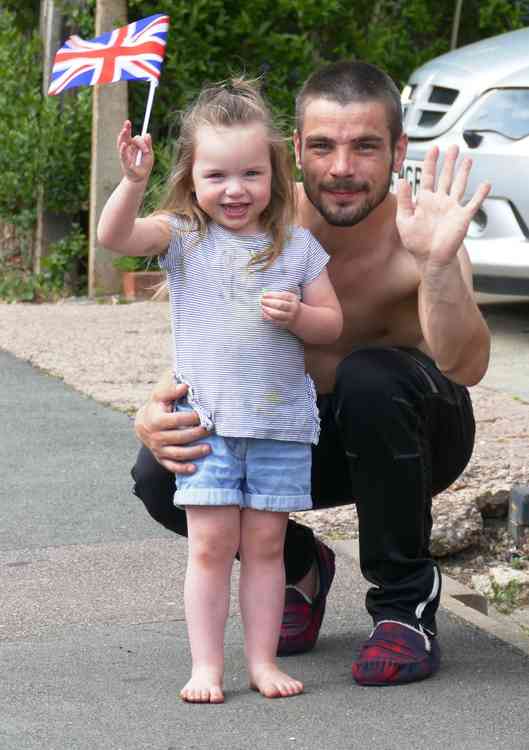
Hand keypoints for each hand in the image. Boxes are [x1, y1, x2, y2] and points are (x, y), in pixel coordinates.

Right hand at [117, 120, 153, 183]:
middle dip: (127, 129)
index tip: (145, 143)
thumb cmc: (145, 166)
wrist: (141, 178)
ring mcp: (125, 154)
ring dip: (123, 136)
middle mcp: (128, 148)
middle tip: (128, 122)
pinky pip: (123, 155)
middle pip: (126, 137)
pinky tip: (124, 144)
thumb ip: (148, 145)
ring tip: (125, 129)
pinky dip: (123, 149)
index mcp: (135, 145)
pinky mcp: (124, 162)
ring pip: (122, 143)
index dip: (141, 140)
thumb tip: (147, 134)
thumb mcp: (149, 155)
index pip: (136, 138)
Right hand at [134, 378, 211, 473]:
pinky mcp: (161, 458)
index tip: (204, 415)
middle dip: (197, 434)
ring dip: (194, 453)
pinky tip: (195, 469)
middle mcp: (156, 436)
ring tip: (209, 449)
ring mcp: (158, 449)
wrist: (143, 424)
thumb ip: (171, 391)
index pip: (177, 420)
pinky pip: (171, 466)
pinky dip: (182, 469)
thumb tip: (185, 386)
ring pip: (177, 453)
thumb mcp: (160, 397)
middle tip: (211, 430)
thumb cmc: (157, 408)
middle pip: (180, 437)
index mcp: (156, 420)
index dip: (191, 418)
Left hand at [261, 290, 300, 327]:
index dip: (272, 295)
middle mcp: (293, 308)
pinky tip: (263, 314)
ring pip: (278, 314)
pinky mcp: (286, 323)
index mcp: (293, 299)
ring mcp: (290, 316)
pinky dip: (268, 317)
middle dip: (269, 302)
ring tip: (262, 307)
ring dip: (268, 310)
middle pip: (280, 305)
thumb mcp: (287, 298)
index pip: (283, 296)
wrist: (298, 317)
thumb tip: (264, 295)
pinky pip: (276, 321)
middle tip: (262, 301)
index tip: (264, 295)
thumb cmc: (289, 304)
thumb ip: (278, 296)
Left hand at [396, 145, 490, 269]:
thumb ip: (404, 200)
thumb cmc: (416, 243)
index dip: (430, 162)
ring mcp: (452, 208)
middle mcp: (439, 202)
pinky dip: (481, 194)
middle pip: (446, 176)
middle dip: (449, 162)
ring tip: (467, 159)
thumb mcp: (404, 220)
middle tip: (453, 147)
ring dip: (464, 172)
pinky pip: (474, 203)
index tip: (433, 149)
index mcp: (425, 201)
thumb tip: (402, 181)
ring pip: (459, 185)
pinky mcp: (463, 217)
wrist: (431, 259)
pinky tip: (485, 184)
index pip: (427, 176)